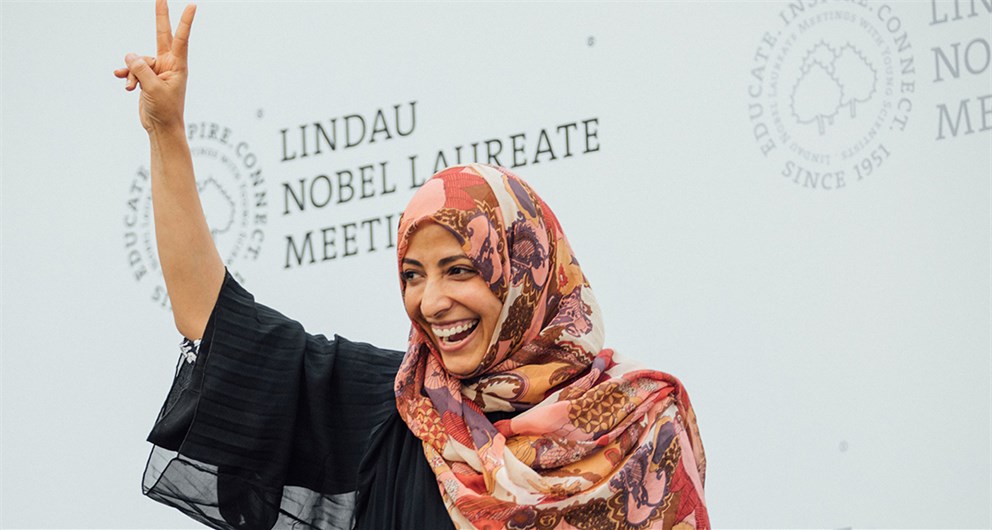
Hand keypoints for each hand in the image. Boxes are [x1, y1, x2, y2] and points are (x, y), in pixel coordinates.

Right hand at [114, 0, 195, 133]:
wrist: (162, 128)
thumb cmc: (165, 110)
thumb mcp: (152, 88)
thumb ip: (141, 69)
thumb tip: (130, 55)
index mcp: (177, 66)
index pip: (181, 38)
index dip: (185, 21)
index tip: (193, 5)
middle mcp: (169, 64)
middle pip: (162, 35)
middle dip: (161, 16)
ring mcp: (157, 70)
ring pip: (139, 60)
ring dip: (132, 72)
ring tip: (131, 86)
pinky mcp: (147, 78)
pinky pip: (133, 69)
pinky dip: (127, 75)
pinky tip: (122, 80)